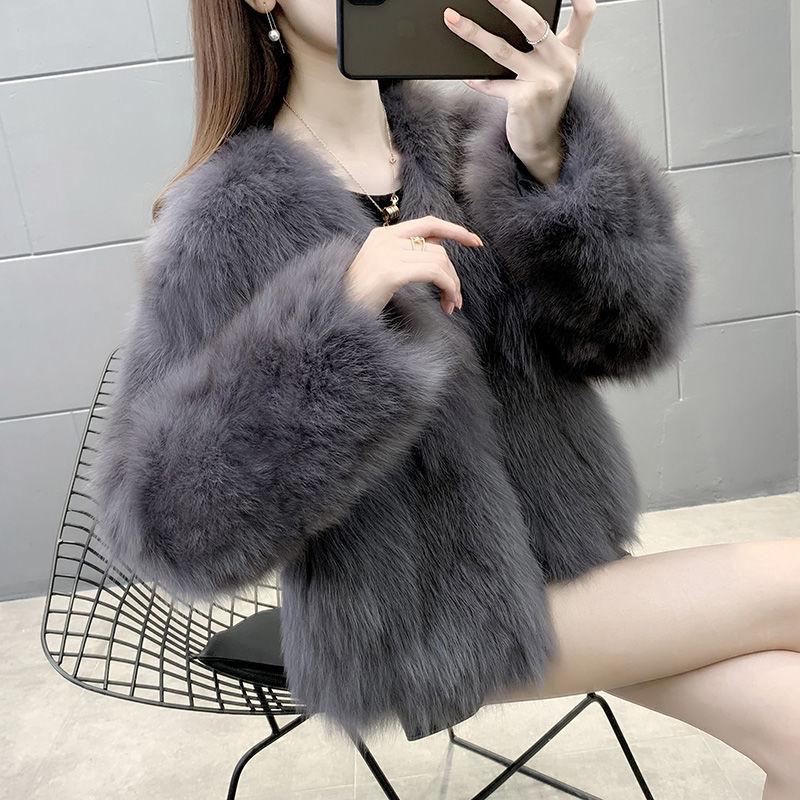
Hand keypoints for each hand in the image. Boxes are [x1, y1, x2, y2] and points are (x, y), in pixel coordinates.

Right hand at [344, 216, 483, 316]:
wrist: (335, 314)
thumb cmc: (359, 298)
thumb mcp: (382, 269)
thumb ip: (407, 256)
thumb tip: (441, 254)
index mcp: (382, 234)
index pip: (428, 223)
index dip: (455, 230)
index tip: (476, 242)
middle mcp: (385, 239)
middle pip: (438, 249)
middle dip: (454, 275)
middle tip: (456, 299)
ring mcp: (387, 254)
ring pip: (440, 262)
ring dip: (453, 286)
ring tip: (451, 305)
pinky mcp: (390, 272)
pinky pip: (434, 274)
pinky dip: (448, 288)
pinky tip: (447, 304)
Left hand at [443, 0, 595, 184]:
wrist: (542, 143)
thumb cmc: (543, 103)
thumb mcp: (553, 72)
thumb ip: (542, 47)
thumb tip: (503, 22)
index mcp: (570, 52)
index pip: (584, 16)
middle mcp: (560, 64)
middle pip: (533, 24)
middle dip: (507, 3)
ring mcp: (543, 82)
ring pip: (502, 50)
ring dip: (474, 33)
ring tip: (453, 20)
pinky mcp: (524, 100)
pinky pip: (493, 84)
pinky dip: (478, 80)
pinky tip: (467, 76)